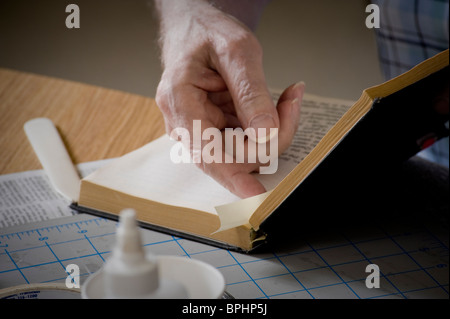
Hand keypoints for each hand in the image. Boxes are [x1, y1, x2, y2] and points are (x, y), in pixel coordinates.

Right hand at [155, 0, 304, 197]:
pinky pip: (246, 141)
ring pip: (243, 152)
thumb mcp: (236, 52)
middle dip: (270, 139)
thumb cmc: (207, 33)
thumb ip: (251, 93)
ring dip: (272, 131)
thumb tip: (265, 134)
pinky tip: (278, 104)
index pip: (208, 152)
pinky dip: (268, 127)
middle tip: (292, 103)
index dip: (233, 178)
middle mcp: (186, 123)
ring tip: (287, 98)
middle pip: (231, 156)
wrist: (195, 29)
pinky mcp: (215, 130)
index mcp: (180, 102)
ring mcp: (200, 130)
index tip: (256, 199)